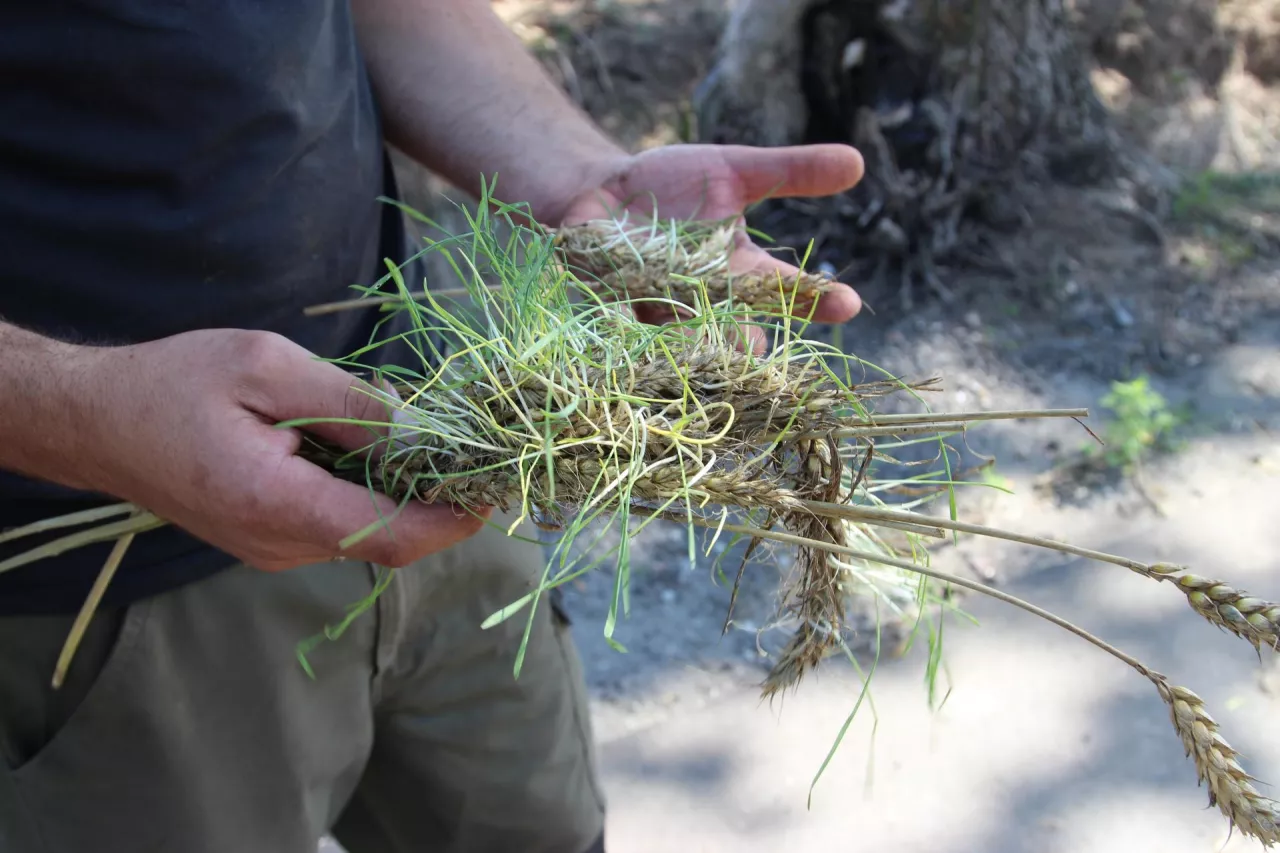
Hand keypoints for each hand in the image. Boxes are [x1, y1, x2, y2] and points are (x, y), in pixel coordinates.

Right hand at [73, 329, 487, 570]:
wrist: (97, 421)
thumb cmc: (175, 383)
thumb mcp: (270, 367)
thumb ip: (353, 405)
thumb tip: (426, 434)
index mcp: (278, 505)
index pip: (392, 536)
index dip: (452, 518)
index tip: (493, 485)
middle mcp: (279, 545)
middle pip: (387, 539)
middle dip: (437, 498)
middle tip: (469, 446)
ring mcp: (273, 549)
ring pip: (366, 533)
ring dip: (403, 491)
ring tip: (418, 434)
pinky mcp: (269, 539)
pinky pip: (339, 524)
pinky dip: (369, 491)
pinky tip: (368, 444)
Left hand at [555, 143, 865, 327]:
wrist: (601, 193)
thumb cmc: (676, 185)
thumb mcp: (737, 169)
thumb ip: (791, 171)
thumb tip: (859, 162)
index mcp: (740, 273)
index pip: (788, 290)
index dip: (817, 297)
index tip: (849, 303)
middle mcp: (702, 301)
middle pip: (733, 334)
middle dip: (742, 341)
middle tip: (754, 347)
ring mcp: (655, 308)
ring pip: (676, 341)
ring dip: (684, 344)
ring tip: (693, 349)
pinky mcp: (607, 305)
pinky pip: (614, 323)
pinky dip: (618, 324)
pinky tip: (621, 323)